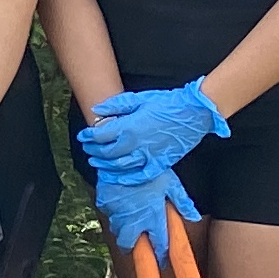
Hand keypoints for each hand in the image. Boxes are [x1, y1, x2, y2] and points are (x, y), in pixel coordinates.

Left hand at [84, 78, 230, 182]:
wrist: (194, 112)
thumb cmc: (166, 102)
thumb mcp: (138, 99)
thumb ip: (116, 105)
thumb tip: (97, 110)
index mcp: (128, 127)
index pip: (101, 135)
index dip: (89, 136)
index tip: (84, 136)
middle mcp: (136, 144)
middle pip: (107, 153)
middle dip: (94, 151)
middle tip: (88, 149)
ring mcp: (149, 155)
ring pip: (120, 166)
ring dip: (105, 166)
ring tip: (97, 163)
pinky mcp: (161, 163)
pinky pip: (142, 175)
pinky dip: (129, 179)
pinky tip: (119, 178)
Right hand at [90, 157, 201, 259]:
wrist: (124, 157)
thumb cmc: (150, 170)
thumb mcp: (172, 184)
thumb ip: (183, 202)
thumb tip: (194, 216)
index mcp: (153, 216)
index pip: (159, 244)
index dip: (161, 254)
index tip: (161, 259)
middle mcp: (134, 219)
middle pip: (128, 245)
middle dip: (132, 246)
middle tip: (137, 242)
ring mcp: (117, 212)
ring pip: (117, 230)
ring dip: (123, 229)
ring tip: (129, 221)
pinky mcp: (105, 203)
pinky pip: (109, 214)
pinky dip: (114, 213)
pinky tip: (120, 204)